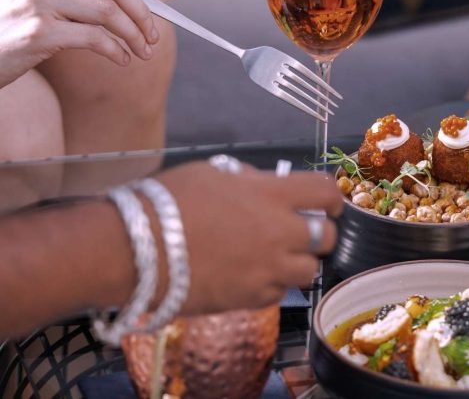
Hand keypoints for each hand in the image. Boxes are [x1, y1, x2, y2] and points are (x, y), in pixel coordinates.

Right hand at [0, 0, 177, 87]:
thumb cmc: (16, 27)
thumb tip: (142, 2)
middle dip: (144, 11)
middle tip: (155, 35)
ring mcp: (37, 1)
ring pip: (108, 12)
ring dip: (134, 35)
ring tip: (143, 52)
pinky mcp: (37, 31)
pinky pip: (95, 39)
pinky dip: (116, 50)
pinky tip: (122, 60)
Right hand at [154, 162, 341, 314]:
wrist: (134, 251)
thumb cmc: (167, 201)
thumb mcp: (212, 173)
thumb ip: (249, 180)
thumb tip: (265, 184)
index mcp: (272, 194)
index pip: (327, 193)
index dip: (331, 198)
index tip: (325, 203)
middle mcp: (280, 232)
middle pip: (329, 237)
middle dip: (320, 233)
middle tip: (300, 231)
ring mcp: (268, 269)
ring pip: (309, 271)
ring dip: (298, 262)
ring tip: (274, 256)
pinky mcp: (251, 298)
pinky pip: (278, 292)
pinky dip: (271, 284)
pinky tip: (249, 273)